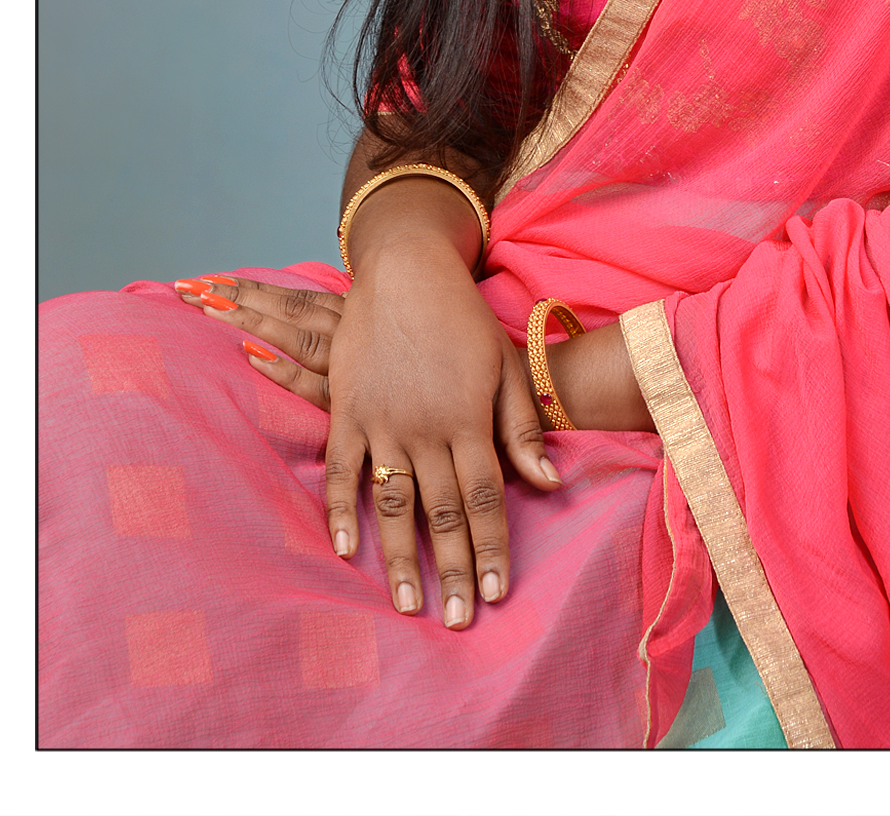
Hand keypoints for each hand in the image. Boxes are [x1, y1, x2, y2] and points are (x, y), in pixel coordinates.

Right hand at [174, 237, 557, 628]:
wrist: (404, 269)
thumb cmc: (461, 316)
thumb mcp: (504, 364)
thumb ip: (522, 426)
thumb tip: (549, 483)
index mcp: (470, 419)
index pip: (487, 497)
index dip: (494, 547)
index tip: (498, 593)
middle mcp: (427, 428)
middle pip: (443, 512)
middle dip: (454, 569)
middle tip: (459, 621)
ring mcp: (383, 421)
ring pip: (394, 504)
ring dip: (401, 558)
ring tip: (408, 605)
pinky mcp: (348, 410)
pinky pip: (340, 470)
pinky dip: (340, 511)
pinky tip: (346, 551)